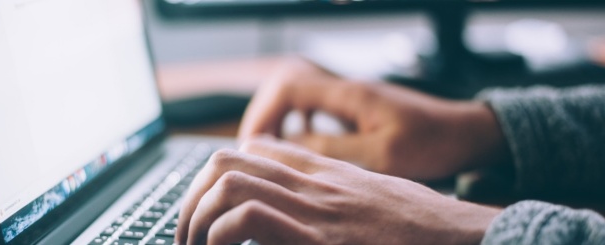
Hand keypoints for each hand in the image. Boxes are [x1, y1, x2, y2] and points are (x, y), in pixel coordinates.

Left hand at [175, 137, 500, 244]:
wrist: (466, 238)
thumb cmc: (425, 227)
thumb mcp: (376, 197)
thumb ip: (337, 194)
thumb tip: (300, 213)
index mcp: (327, 174)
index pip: (256, 149)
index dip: (220, 173)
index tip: (209, 204)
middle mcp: (315, 184)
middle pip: (229, 160)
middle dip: (194, 197)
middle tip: (188, 233)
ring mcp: (316, 210)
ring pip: (229, 182)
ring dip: (199, 218)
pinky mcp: (321, 241)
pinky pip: (251, 219)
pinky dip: (222, 235)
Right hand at [238, 58, 509, 179]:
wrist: (465, 133)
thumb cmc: (432, 143)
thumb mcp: (382, 154)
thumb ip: (333, 149)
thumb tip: (289, 147)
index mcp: (349, 94)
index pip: (288, 87)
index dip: (263, 113)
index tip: (254, 143)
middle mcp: (346, 89)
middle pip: (286, 86)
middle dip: (265, 115)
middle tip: (255, 148)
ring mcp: (351, 97)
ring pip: (298, 96)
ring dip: (279, 118)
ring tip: (270, 147)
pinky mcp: (357, 108)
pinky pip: (315, 107)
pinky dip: (299, 122)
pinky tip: (300, 143)